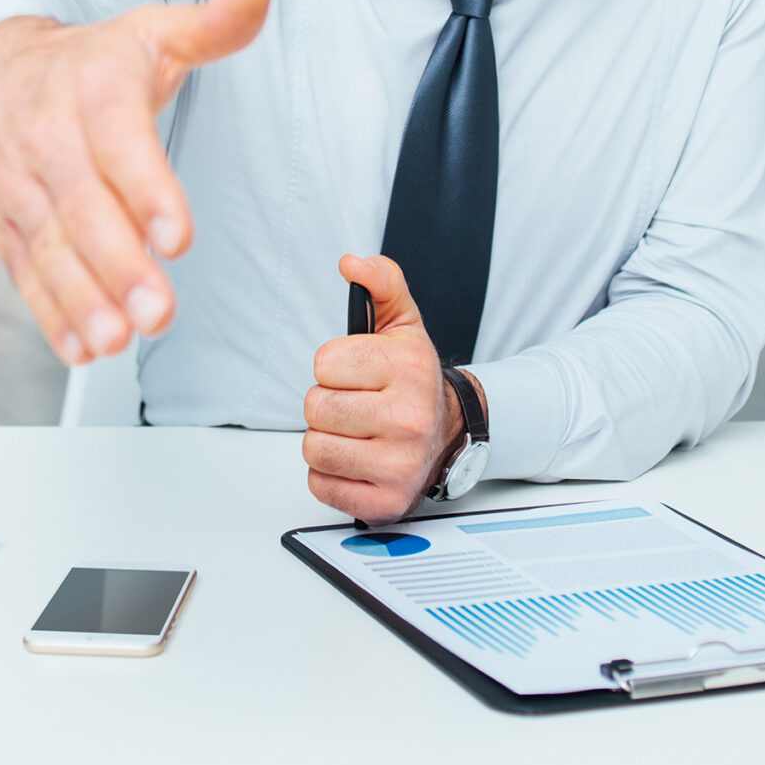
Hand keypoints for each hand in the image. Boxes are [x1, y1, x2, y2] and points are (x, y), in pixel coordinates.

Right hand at [0, 0, 271, 365]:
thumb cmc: (86, 61)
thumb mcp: (150, 31)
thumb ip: (212, 23)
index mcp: (90, 90)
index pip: (118, 142)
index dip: (146, 189)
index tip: (176, 234)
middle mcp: (46, 139)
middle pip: (83, 209)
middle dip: (119, 265)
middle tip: (158, 311)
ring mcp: (18, 187)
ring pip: (49, 249)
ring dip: (82, 299)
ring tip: (118, 336)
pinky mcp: (3, 223)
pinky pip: (24, 272)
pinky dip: (50, 314)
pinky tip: (82, 344)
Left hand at [303, 253, 465, 522]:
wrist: (449, 435)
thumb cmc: (414, 380)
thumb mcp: (403, 324)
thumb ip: (381, 283)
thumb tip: (351, 262)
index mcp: (409, 368)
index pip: (324, 363)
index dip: (333, 366)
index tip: (355, 371)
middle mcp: (408, 418)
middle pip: (315, 407)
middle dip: (327, 403)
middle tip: (356, 403)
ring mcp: (398, 465)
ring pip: (314, 448)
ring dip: (326, 439)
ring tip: (356, 432)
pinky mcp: (384, 501)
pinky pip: (321, 484)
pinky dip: (330, 474)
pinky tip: (357, 459)